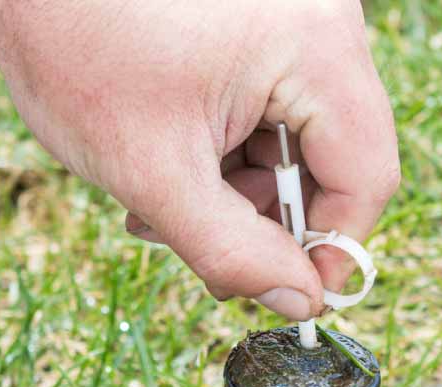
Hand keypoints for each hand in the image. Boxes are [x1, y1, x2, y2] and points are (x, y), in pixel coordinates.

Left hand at [0, 0, 400, 319]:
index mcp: (314, 45)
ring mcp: (294, 14)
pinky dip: (228, 144)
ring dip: (237, 187)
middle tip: (199, 250)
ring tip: (158, 197)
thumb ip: (232, 250)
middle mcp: (322, 20)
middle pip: (334, 156)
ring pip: (298, 137)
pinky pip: (273, 102)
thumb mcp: (153, 172)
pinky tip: (168, 154)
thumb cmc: (75, 52)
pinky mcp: (264, 16)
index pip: (366, 174)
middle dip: (266, 217)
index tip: (290, 295)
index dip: (334, 248)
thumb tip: (301, 303)